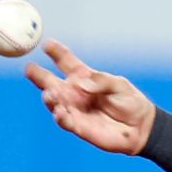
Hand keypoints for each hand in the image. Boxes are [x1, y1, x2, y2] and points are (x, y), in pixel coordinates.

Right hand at [24, 40, 155, 154]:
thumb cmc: (131, 103)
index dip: (56, 52)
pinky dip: (60, 116)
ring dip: (50, 97)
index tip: (46, 44)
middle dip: (38, 75)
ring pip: (54, 102)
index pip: (66, 61)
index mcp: (84, 77)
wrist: (141, 128)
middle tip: (30, 69)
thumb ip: (101, 82)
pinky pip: (64, 121)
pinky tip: (60, 111)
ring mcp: (74, 109)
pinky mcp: (78, 126)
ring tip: (51, 94)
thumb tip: (80, 84)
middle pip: (50, 82)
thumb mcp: (119, 85)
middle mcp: (74, 93)